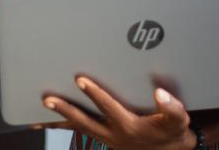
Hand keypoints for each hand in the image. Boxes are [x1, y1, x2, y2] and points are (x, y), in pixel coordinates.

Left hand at [37, 76, 195, 149]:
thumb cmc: (174, 132)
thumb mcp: (179, 120)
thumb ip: (171, 107)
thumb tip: (159, 93)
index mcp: (129, 126)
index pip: (107, 107)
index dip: (93, 92)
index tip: (79, 79)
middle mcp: (115, 135)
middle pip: (84, 122)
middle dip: (65, 110)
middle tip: (47, 100)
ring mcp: (109, 140)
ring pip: (80, 128)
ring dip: (60, 120)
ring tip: (39, 114)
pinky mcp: (107, 140)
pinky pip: (83, 132)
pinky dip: (68, 126)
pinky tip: (55, 120)